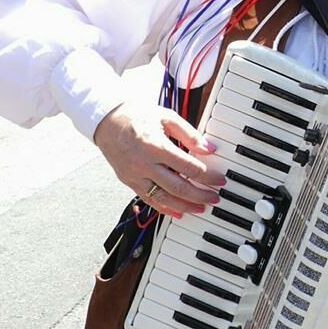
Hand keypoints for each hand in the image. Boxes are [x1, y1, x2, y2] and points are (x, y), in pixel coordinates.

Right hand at [93, 101, 224, 217]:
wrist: (107, 120)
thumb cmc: (138, 116)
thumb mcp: (167, 117)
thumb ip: (190, 134)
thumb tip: (209, 149)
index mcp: (156, 146)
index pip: (188, 167)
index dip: (207, 176)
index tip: (220, 180)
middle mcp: (144, 164)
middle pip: (177, 187)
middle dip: (200, 195)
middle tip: (215, 198)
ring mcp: (134, 175)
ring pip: (163, 198)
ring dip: (185, 206)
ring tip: (201, 208)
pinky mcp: (128, 181)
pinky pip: (148, 199)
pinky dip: (164, 209)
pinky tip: (178, 213)